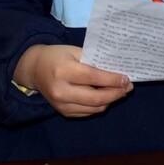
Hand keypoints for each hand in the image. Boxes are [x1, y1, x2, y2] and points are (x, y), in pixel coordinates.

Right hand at [15, 45, 131, 117]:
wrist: (34, 69)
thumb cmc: (57, 56)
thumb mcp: (75, 51)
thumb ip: (93, 61)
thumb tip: (116, 71)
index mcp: (64, 71)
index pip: (94, 78)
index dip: (113, 80)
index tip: (127, 79)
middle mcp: (61, 91)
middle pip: (96, 98)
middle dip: (116, 93)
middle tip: (128, 87)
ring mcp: (61, 105)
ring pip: (94, 108)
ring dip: (110, 101)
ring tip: (120, 91)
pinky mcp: (63, 112)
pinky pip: (87, 113)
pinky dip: (99, 106)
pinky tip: (106, 97)